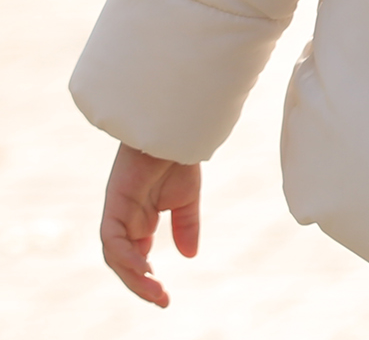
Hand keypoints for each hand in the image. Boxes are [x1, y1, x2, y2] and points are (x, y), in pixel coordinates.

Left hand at [100, 143, 201, 305]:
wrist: (176, 133)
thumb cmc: (179, 159)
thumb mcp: (186, 200)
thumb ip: (185, 226)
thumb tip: (189, 256)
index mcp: (139, 220)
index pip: (135, 257)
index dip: (146, 280)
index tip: (165, 297)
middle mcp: (124, 220)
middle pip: (124, 262)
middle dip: (140, 285)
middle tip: (162, 301)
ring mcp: (117, 212)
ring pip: (116, 255)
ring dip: (133, 276)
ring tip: (155, 290)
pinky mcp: (114, 204)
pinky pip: (113, 239)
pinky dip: (126, 255)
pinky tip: (142, 267)